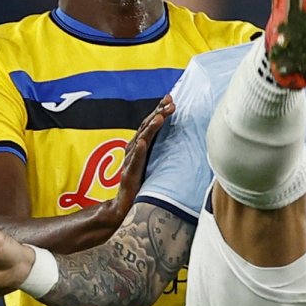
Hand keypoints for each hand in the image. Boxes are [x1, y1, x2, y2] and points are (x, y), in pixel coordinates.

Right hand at [109, 95, 175, 217]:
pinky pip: (134, 162)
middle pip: (145, 128)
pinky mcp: (129, 176)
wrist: (124, 207)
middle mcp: (133, 150)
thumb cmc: (141, 183)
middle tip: (170, 103)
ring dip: (149, 128)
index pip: (149, 124)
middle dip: (157, 113)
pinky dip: (138, 151)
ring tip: (159, 117)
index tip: (170, 98)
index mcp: (139, 146)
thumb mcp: (154, 162)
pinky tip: (142, 143)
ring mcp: (130, 162)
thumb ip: (161, 149)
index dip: (158, 110)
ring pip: (140, 141)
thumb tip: (181, 137)